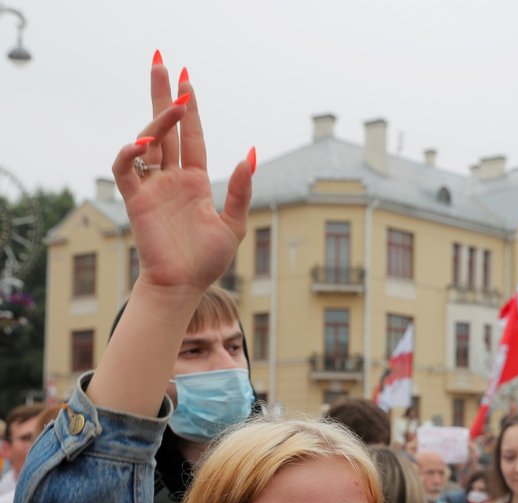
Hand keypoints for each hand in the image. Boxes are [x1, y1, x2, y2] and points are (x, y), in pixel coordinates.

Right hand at [89, 54, 253, 415]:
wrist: (185, 285)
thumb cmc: (208, 260)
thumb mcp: (234, 223)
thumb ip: (242, 189)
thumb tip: (250, 153)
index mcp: (195, 181)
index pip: (192, 136)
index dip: (190, 109)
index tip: (188, 80)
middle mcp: (172, 178)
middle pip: (166, 127)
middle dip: (163, 94)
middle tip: (162, 60)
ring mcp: (153, 186)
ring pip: (149, 140)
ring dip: (159, 119)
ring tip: (176, 102)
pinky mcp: (136, 200)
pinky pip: (125, 169)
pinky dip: (130, 152)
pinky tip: (144, 142)